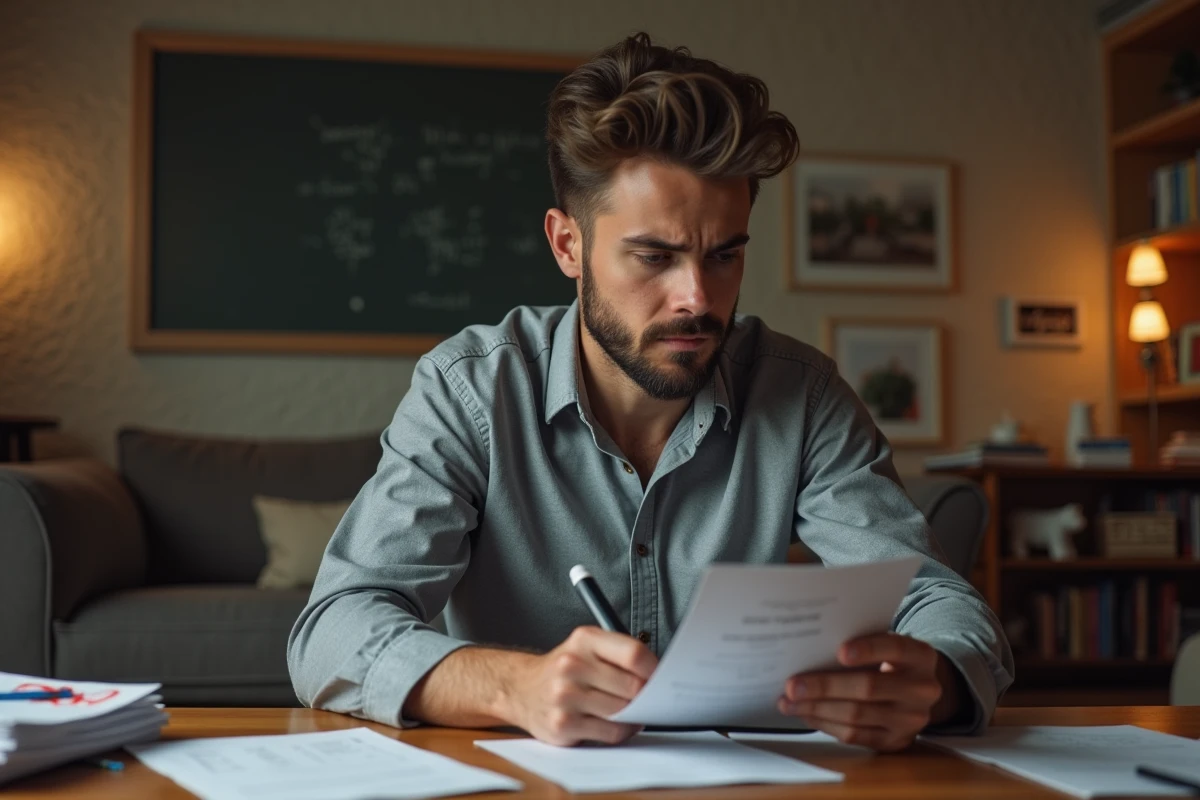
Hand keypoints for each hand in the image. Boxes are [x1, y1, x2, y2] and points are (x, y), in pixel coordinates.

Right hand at [501, 626, 657, 745]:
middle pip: (631, 686)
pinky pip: (610, 733)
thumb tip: (659, 677)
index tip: (662, 677)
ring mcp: (565, 697)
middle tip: (652, 697)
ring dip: (636, 715)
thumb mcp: (586, 646)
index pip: (633, 653)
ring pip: (623, 712)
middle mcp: (572, 665)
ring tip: (635, 710)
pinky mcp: (563, 725)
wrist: (520, 688)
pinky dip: (623, 730)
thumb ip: (619, 655)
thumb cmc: (564, 669)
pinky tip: (621, 724)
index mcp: (584, 640)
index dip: (654, 669)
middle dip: (647, 695)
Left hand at [778, 633, 962, 751]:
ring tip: (788, 703)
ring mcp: (911, 719)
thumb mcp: (887, 645)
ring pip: (857, 715)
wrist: (918, 693)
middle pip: (869, 687)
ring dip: (817, 709)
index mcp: (920, 656)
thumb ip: (862, 642)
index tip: (840, 651)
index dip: (868, 649)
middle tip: (792, 685)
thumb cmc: (890, 661)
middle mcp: (922, 688)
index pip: (895, 648)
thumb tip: (810, 646)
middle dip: (825, 686)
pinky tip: (806, 714)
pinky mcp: (896, 741)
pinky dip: (826, 724)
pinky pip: (855, 735)